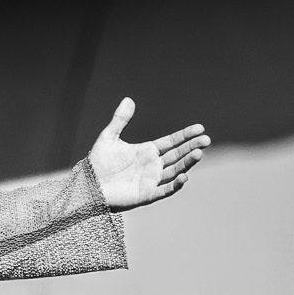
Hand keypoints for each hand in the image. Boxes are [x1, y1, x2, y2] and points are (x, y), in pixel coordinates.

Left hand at [88, 97, 207, 208]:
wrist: (87, 186)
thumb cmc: (97, 163)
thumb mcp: (109, 137)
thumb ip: (120, 120)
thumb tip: (128, 99)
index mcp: (147, 151)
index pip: (172, 141)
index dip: (185, 135)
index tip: (200, 128)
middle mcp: (153, 166)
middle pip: (178, 155)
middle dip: (192, 148)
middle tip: (206, 139)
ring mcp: (151, 181)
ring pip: (175, 171)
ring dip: (187, 163)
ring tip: (199, 153)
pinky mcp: (146, 195)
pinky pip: (164, 190)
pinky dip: (175, 185)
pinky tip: (184, 176)